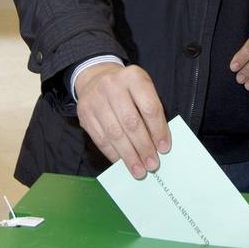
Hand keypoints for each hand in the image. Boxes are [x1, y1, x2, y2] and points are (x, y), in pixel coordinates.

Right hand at [76, 63, 170, 178]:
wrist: (96, 77)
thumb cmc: (127, 89)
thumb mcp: (143, 90)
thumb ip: (151, 113)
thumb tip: (158, 145)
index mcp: (134, 77)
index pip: (149, 108)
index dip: (158, 130)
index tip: (164, 148)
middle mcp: (112, 85)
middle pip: (131, 122)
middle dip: (143, 147)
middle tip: (152, 164)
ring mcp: (95, 99)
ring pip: (114, 134)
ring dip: (128, 156)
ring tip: (139, 170)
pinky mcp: (84, 113)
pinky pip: (101, 139)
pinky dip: (113, 154)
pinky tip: (122, 162)